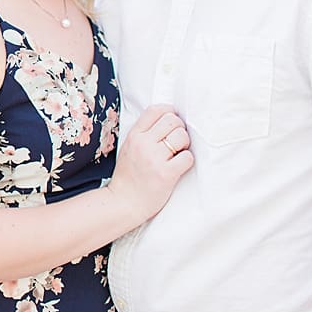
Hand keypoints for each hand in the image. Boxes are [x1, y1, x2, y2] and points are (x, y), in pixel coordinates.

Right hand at [107, 104, 193, 223]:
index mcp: (134, 135)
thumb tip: (167, 120)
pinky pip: (187, 157)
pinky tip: (178, 166)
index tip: (172, 124)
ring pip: (182, 136)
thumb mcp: (128, 148)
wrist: (123, 202)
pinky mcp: (166, 174)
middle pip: (172, 120)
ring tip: (177, 154)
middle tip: (176, 142)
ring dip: (185, 145)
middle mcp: (143, 143)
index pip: (156, 110)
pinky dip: (187, 161)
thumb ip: (143, 134)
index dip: (169, 113)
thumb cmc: (128, 176)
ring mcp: (154, 158)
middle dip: (179, 129)